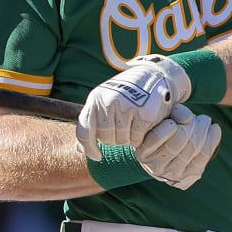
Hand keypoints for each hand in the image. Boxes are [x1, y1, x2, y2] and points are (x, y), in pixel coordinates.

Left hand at [77, 55, 191, 153]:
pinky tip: (144, 125)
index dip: (89, 148)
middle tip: (124, 128)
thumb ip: (92, 122)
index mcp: (95, 98)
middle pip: (106, 139)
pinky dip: (141, 136)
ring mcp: (126, 107)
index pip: (85, 132)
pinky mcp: (144, 113)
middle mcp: (108, 101)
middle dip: (115, 138)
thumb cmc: (126, 93)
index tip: (97, 156)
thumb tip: (78, 150)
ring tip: (134, 124)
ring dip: (129, 138)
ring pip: (123, 140)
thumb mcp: (104, 99)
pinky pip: (137, 138)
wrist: (153, 75)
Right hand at [134, 104, 220, 189]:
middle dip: (191, 125)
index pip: (157, 136)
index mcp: (143, 151)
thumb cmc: (160, 129)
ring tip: (205, 120)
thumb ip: (170, 113)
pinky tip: (215, 129)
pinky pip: (204, 156)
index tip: (177, 115)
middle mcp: (156, 167)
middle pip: (180, 141)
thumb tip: (187, 117)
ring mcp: (173, 174)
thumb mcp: (159, 119)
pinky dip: (213, 139)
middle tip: (196, 117)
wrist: (162, 154)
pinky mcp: (189, 176)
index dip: (170, 123)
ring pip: (194, 148)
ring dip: (203, 129)